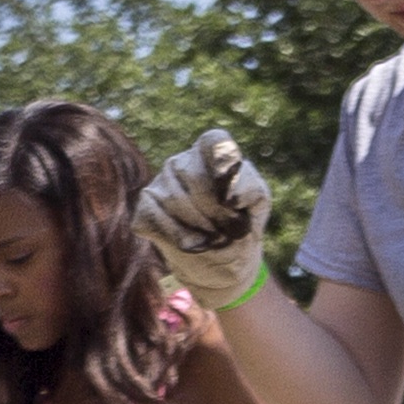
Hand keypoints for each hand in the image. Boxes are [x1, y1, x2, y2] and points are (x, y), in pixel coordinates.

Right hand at [135, 128, 273, 310]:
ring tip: (213, 239)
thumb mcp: (258, 205)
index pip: (214, 141)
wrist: (222, 261)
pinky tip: (191, 245)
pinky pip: (156, 217)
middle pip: (195, 177)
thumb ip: (251, 188)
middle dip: (216, 213)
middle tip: (229, 232)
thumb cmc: (241, 225)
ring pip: (174, 199)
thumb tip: (231, 193)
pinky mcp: (145, 205)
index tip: (232, 197)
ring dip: (199, 229)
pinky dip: (177, 237)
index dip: (223, 165)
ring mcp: (160, 182)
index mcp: (212, 153)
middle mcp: (183, 161)